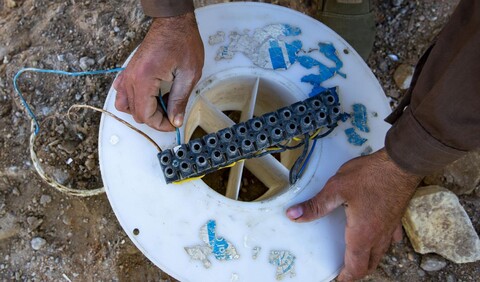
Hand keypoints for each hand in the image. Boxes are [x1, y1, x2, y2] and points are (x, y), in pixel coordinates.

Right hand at [114, 12, 203, 130]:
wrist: (174, 22)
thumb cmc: (182, 42)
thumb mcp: (189, 75)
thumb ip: (180, 100)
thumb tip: (175, 120)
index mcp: (145, 79)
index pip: (146, 115)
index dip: (161, 125)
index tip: (174, 124)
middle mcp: (132, 77)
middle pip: (136, 113)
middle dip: (155, 119)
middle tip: (172, 114)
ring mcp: (128, 74)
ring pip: (125, 105)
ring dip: (143, 111)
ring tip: (161, 107)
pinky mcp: (130, 71)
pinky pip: (122, 92)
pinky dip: (133, 100)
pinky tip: (150, 97)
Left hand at [286, 148, 421, 280]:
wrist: (401, 164)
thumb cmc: (370, 176)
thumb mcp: (336, 189)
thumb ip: (315, 206)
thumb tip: (293, 215)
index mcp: (362, 234)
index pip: (355, 267)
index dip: (345, 277)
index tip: (337, 280)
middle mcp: (378, 236)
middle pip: (368, 264)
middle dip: (356, 272)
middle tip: (344, 271)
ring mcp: (390, 228)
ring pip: (380, 253)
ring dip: (368, 259)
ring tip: (357, 258)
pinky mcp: (396, 217)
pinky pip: (390, 238)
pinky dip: (382, 243)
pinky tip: (378, 238)